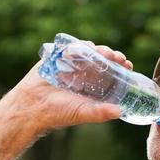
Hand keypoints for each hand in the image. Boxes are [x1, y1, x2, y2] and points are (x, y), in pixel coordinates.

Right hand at [7, 41, 133, 131]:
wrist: (32, 106)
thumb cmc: (57, 113)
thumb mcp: (82, 112)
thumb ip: (100, 113)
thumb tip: (120, 112)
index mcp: (92, 86)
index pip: (110, 73)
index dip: (120, 67)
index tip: (127, 64)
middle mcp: (83, 74)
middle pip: (102, 59)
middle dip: (111, 56)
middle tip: (117, 57)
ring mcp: (71, 65)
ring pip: (88, 52)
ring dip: (98, 49)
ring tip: (104, 52)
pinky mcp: (57, 57)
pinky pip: (70, 48)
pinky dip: (78, 46)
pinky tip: (84, 48)